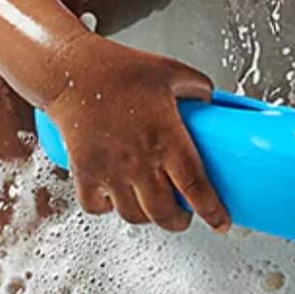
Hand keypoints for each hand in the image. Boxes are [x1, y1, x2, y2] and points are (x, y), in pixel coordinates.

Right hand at [43, 37, 228, 232]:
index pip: (196, 186)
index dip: (212, 211)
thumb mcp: (172, 72)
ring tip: (153, 206)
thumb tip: (213, 103)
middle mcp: (140, 160)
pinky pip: (97, 206)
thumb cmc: (121, 70)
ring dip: (147, 216)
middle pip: (164, 212)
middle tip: (184, 216)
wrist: (74, 71)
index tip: (221, 223)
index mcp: (167, 138)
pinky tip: (116, 197)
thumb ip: (199, 88)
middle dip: (178, 222)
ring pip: (133, 215)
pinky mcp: (85, 171)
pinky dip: (108, 208)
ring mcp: (110, 169)